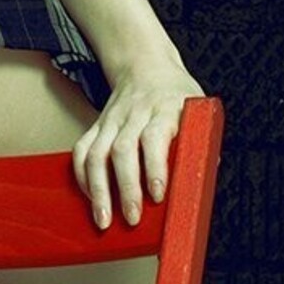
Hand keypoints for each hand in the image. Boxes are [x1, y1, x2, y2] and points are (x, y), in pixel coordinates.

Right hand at [72, 61, 204, 228]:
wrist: (146, 65)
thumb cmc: (177, 95)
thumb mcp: (199, 110)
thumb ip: (201, 143)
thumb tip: (202, 180)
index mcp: (165, 109)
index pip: (154, 137)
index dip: (155, 167)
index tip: (157, 194)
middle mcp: (135, 114)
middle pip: (123, 149)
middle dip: (126, 187)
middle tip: (132, 218)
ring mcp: (112, 119)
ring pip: (97, 153)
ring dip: (98, 189)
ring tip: (104, 218)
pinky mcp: (97, 125)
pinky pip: (82, 150)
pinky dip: (82, 176)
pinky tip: (90, 197)